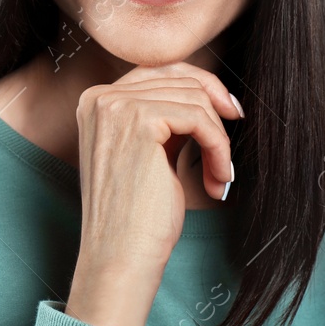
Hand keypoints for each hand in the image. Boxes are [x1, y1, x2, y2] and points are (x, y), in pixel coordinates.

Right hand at [64, 62, 243, 325]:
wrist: (120, 255)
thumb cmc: (136, 214)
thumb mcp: (146, 153)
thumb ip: (162, 118)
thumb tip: (208, 91)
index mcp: (95, 101)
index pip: (158, 70)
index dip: (201, 87)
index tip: (229, 113)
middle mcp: (98, 97)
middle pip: (179, 79)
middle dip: (215, 115)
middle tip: (226, 155)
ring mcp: (115, 106)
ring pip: (194, 98)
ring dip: (218, 139)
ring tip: (218, 176)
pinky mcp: (138, 122)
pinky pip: (199, 118)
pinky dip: (218, 148)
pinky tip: (217, 179)